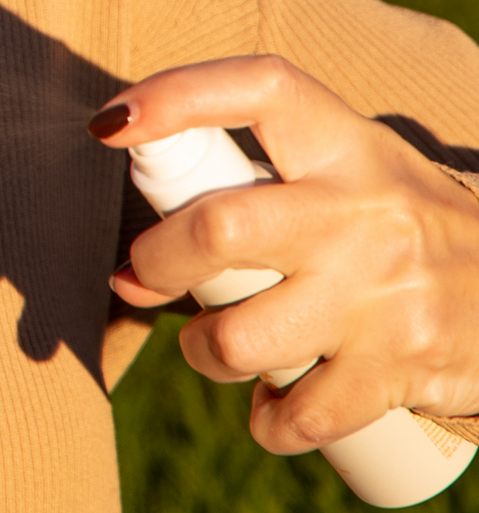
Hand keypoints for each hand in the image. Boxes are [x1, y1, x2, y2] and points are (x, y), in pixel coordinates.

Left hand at [90, 54, 478, 452]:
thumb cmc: (401, 225)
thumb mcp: (352, 174)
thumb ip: (253, 193)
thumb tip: (127, 273)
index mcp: (345, 146)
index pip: (258, 89)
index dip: (176, 96)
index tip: (111, 124)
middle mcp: (362, 212)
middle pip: (218, 229)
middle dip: (156, 261)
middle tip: (147, 274)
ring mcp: (382, 295)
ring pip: (241, 336)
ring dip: (202, 351)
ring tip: (211, 346)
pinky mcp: (401, 369)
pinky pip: (299, 413)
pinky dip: (268, 423)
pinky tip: (269, 410)